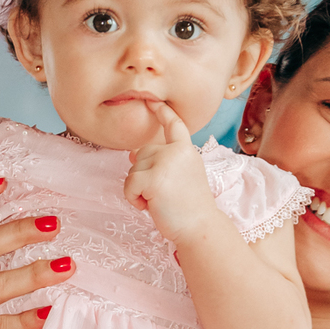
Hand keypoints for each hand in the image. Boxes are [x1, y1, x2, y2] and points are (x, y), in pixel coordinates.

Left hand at [123, 101, 217, 246]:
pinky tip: (148, 206)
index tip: (152, 100)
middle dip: (143, 175)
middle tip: (161, 195)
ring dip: (138, 189)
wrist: (200, 228)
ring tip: (157, 201)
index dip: (162, 112)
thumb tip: (131, 154)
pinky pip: (129, 184)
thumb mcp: (178, 179)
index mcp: (186, 150)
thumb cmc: (190, 209)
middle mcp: (177, 151)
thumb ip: (161, 163)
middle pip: (142, 153)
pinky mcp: (153, 178)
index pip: (174, 125)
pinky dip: (133, 198)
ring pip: (133, 170)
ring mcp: (165, 163)